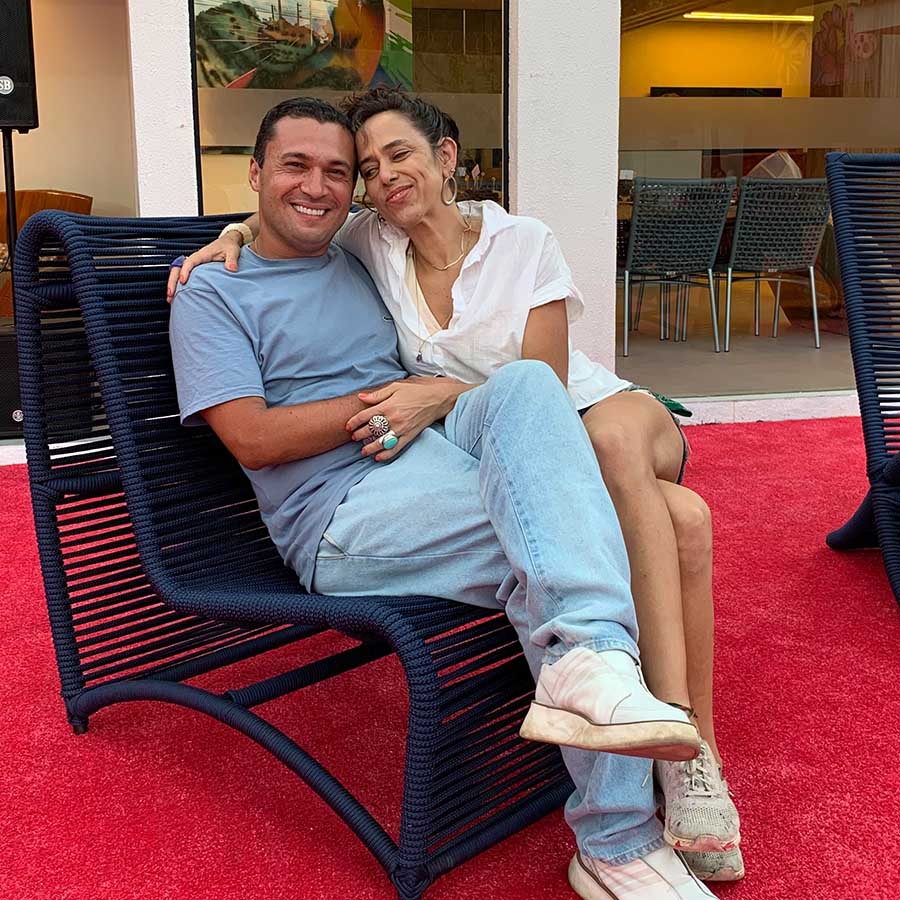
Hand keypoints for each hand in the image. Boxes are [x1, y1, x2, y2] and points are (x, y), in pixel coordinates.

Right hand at [166, 232, 243, 301]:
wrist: (228, 243)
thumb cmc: (229, 246)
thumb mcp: (233, 251)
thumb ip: (232, 260)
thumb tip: (232, 269)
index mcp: (202, 255)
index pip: (189, 262)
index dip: (184, 271)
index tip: (182, 281)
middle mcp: (194, 260)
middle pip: (178, 268)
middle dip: (173, 281)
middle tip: (171, 294)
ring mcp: (193, 265)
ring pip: (177, 273)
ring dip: (173, 285)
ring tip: (170, 299)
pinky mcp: (195, 270)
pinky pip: (183, 277)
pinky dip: (178, 286)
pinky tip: (177, 297)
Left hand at [346, 378, 464, 461]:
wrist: (436, 400)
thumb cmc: (415, 392)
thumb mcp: (395, 388)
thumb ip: (377, 394)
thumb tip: (360, 397)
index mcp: (388, 405)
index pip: (365, 416)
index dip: (354, 422)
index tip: (348, 426)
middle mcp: (393, 418)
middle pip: (371, 430)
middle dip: (360, 435)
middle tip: (353, 438)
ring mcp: (401, 429)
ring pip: (381, 442)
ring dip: (370, 448)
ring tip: (363, 451)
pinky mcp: (409, 436)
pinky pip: (396, 448)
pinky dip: (386, 454)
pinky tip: (378, 458)